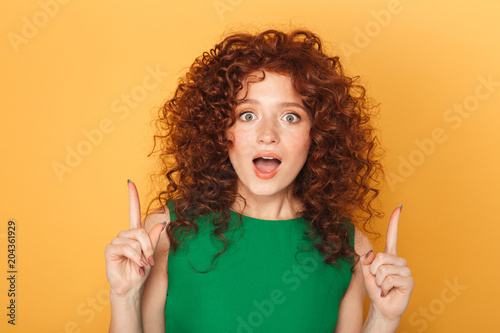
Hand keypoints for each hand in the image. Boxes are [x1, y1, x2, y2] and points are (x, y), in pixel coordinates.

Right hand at [104, 180, 165, 297]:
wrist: (132, 286)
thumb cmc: (141, 270)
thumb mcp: (151, 253)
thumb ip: (154, 238)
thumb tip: (162, 221)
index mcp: (135, 233)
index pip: (133, 211)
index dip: (133, 197)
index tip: (130, 182)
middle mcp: (124, 235)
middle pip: (140, 231)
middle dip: (148, 246)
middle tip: (148, 259)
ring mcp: (116, 241)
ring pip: (134, 240)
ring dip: (141, 253)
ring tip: (141, 264)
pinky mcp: (110, 249)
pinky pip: (126, 247)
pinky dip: (135, 257)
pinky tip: (135, 264)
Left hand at [360, 206, 413, 323]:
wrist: (381, 307)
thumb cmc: (375, 289)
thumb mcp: (366, 273)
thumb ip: (365, 260)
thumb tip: (370, 253)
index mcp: (389, 256)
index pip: (393, 236)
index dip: (394, 222)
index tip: (398, 207)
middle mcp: (399, 261)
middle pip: (380, 257)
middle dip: (373, 271)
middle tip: (378, 281)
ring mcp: (405, 271)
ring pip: (384, 269)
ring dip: (378, 281)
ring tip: (384, 287)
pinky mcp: (409, 281)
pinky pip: (390, 279)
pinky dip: (384, 287)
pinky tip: (388, 292)